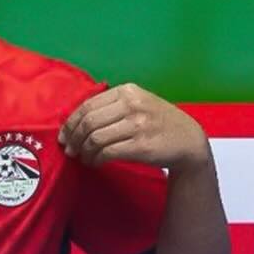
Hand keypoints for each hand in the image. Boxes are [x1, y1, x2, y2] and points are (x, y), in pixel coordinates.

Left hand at [58, 83, 209, 171]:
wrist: (189, 141)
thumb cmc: (159, 123)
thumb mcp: (139, 103)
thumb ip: (112, 106)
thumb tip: (76, 121)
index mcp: (128, 91)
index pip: (88, 105)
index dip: (71, 122)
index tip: (64, 136)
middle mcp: (132, 105)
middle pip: (89, 122)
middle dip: (73, 138)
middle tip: (69, 150)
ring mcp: (138, 125)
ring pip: (95, 138)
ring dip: (84, 151)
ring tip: (83, 158)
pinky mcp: (141, 145)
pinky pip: (107, 153)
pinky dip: (96, 159)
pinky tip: (95, 162)